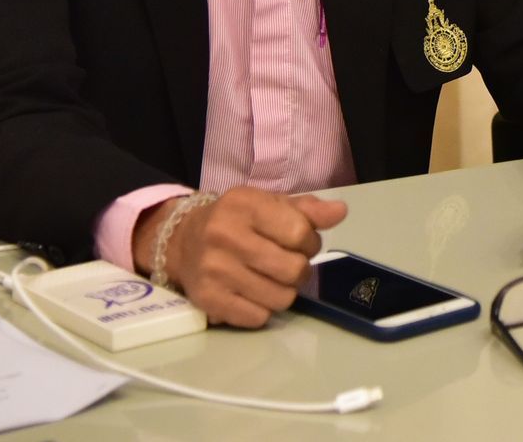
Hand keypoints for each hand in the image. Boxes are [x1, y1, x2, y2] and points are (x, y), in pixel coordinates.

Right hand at [133, 185, 346, 327]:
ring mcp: (214, 270)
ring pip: (281, 298)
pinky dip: (263, 309)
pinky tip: (252, 293)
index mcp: (245, 205)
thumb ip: (307, 209)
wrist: (182, 241)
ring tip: (271, 278)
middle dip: (300, 269)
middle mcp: (225, 236)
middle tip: (288, 263)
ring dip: (284, 291)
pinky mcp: (208, 300)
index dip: (310, 242)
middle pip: (294, 269)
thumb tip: (340, 211)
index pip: (300, 233)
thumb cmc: (237, 221)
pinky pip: (258, 317)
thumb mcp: (270, 204)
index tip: (301, 242)